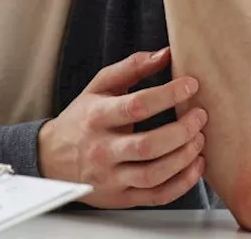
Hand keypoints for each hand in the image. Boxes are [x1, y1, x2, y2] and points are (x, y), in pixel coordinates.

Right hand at [37, 48, 209, 207]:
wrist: (51, 158)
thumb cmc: (81, 119)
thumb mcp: (99, 87)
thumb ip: (132, 68)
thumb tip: (165, 53)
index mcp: (97, 116)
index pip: (136, 106)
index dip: (168, 95)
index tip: (190, 85)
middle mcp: (102, 149)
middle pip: (148, 144)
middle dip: (182, 130)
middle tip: (199, 116)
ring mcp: (111, 176)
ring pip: (154, 173)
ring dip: (184, 157)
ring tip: (199, 139)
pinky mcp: (120, 197)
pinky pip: (157, 196)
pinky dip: (183, 183)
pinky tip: (194, 166)